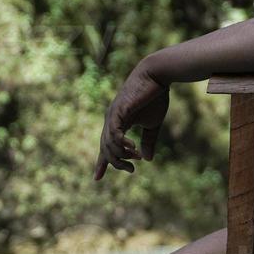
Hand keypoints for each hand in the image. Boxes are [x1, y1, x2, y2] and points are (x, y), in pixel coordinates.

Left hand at [93, 61, 169, 179]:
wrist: (157, 75)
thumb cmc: (155, 97)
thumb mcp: (153, 124)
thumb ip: (148, 141)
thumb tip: (147, 159)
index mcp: (117, 123)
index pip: (106, 146)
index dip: (102, 163)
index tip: (96, 178)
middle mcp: (111, 120)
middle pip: (106, 149)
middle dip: (116, 163)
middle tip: (131, 170)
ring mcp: (113, 115)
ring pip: (109, 144)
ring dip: (123, 155)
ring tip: (137, 156)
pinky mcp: (119, 111)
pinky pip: (114, 133)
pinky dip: (121, 143)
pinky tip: (133, 148)